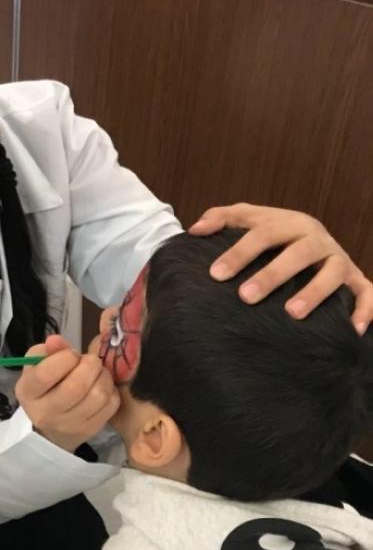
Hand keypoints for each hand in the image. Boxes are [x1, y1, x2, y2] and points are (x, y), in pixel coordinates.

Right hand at [15, 334, 120, 452]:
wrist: (51, 424)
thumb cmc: (45, 387)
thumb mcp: (39, 365)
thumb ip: (48, 350)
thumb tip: (56, 340)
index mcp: (28, 393)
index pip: (45, 375)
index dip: (64, 358)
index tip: (71, 354)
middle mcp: (46, 413)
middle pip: (76, 387)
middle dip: (90, 365)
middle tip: (90, 361)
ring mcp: (69, 425)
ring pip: (98, 395)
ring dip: (104, 377)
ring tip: (98, 372)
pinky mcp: (90, 430)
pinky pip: (110, 405)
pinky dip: (111, 391)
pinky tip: (102, 387)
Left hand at [190, 204, 372, 334]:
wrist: (314, 240)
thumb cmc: (274, 235)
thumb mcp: (249, 220)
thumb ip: (221, 218)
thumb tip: (193, 230)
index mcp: (290, 223)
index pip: (263, 233)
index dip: (240, 253)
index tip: (216, 275)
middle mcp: (317, 240)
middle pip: (299, 252)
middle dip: (273, 274)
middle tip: (246, 296)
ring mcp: (339, 260)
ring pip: (335, 271)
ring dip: (315, 291)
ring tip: (292, 313)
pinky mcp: (357, 281)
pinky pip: (368, 294)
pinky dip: (364, 310)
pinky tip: (350, 331)